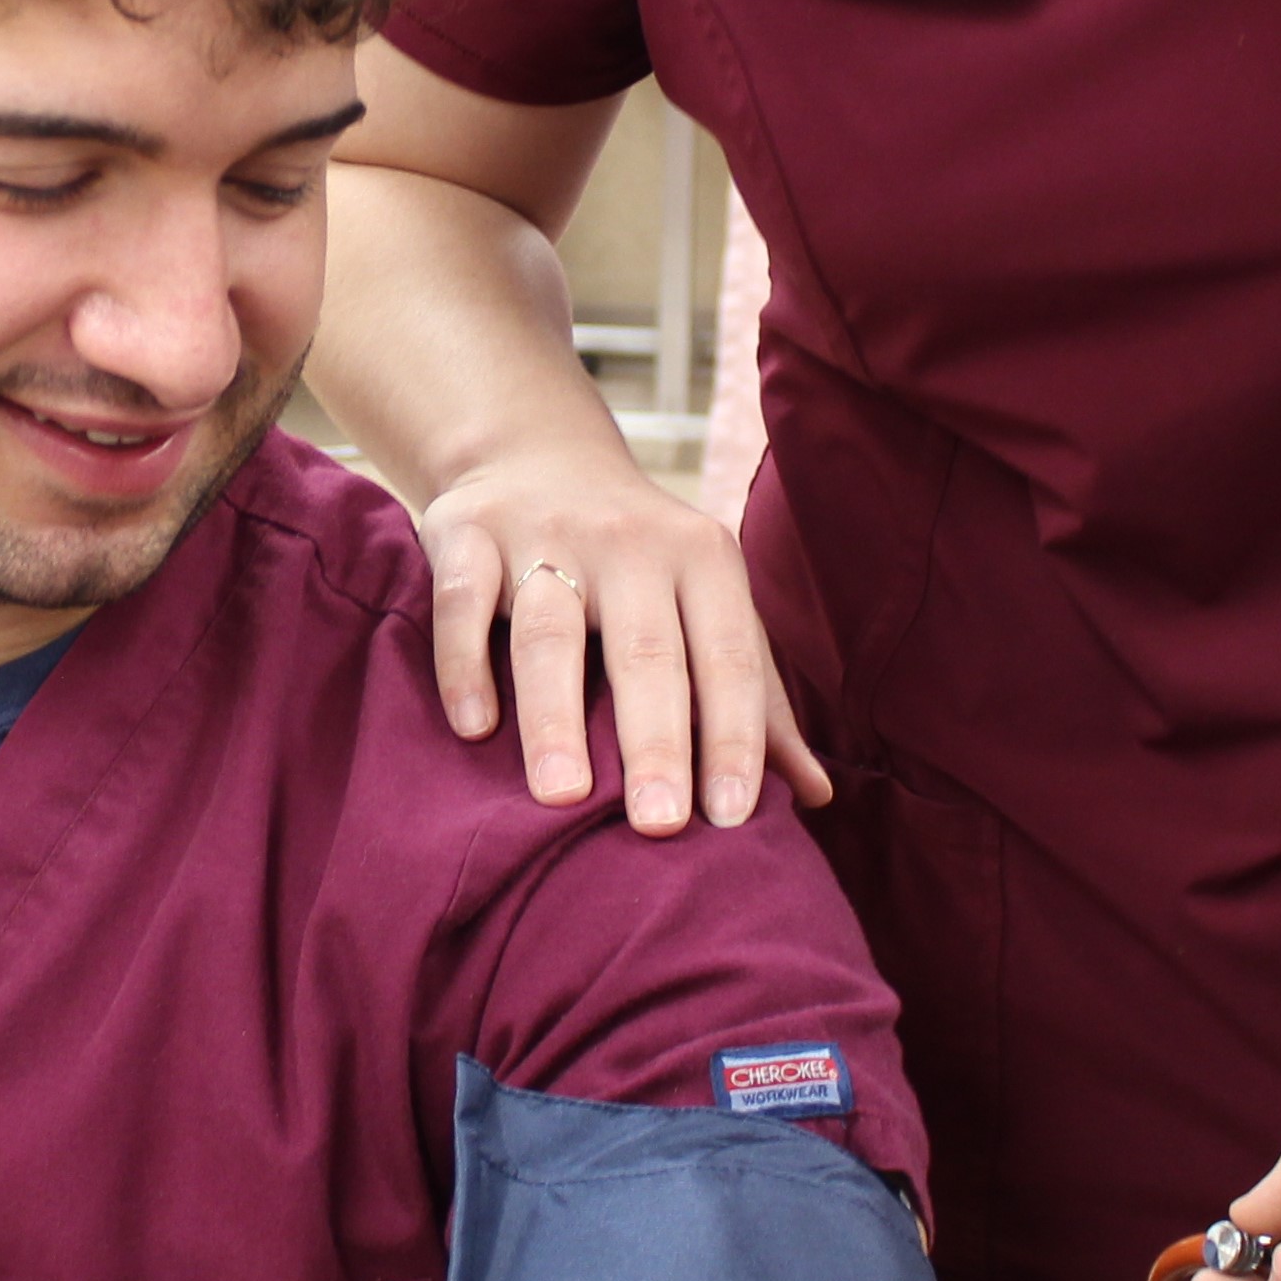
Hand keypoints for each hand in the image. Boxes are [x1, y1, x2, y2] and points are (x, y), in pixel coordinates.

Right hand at [420, 445, 832, 834]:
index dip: (733, 736)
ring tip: (561, 796)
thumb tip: (816, 796)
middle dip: (655, 741)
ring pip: (550, 631)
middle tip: (658, 825)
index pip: (728, 655)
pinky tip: (475, 729)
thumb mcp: (707, 605)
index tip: (732, 818)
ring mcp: (545, 533)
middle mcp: (630, 542)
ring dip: (554, 717)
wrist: (535, 454)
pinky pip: (463, 600)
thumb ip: (757, 698)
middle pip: (646, 649)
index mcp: (703, 558)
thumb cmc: (639, 562)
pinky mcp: (468, 532)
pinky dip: (465, 664)